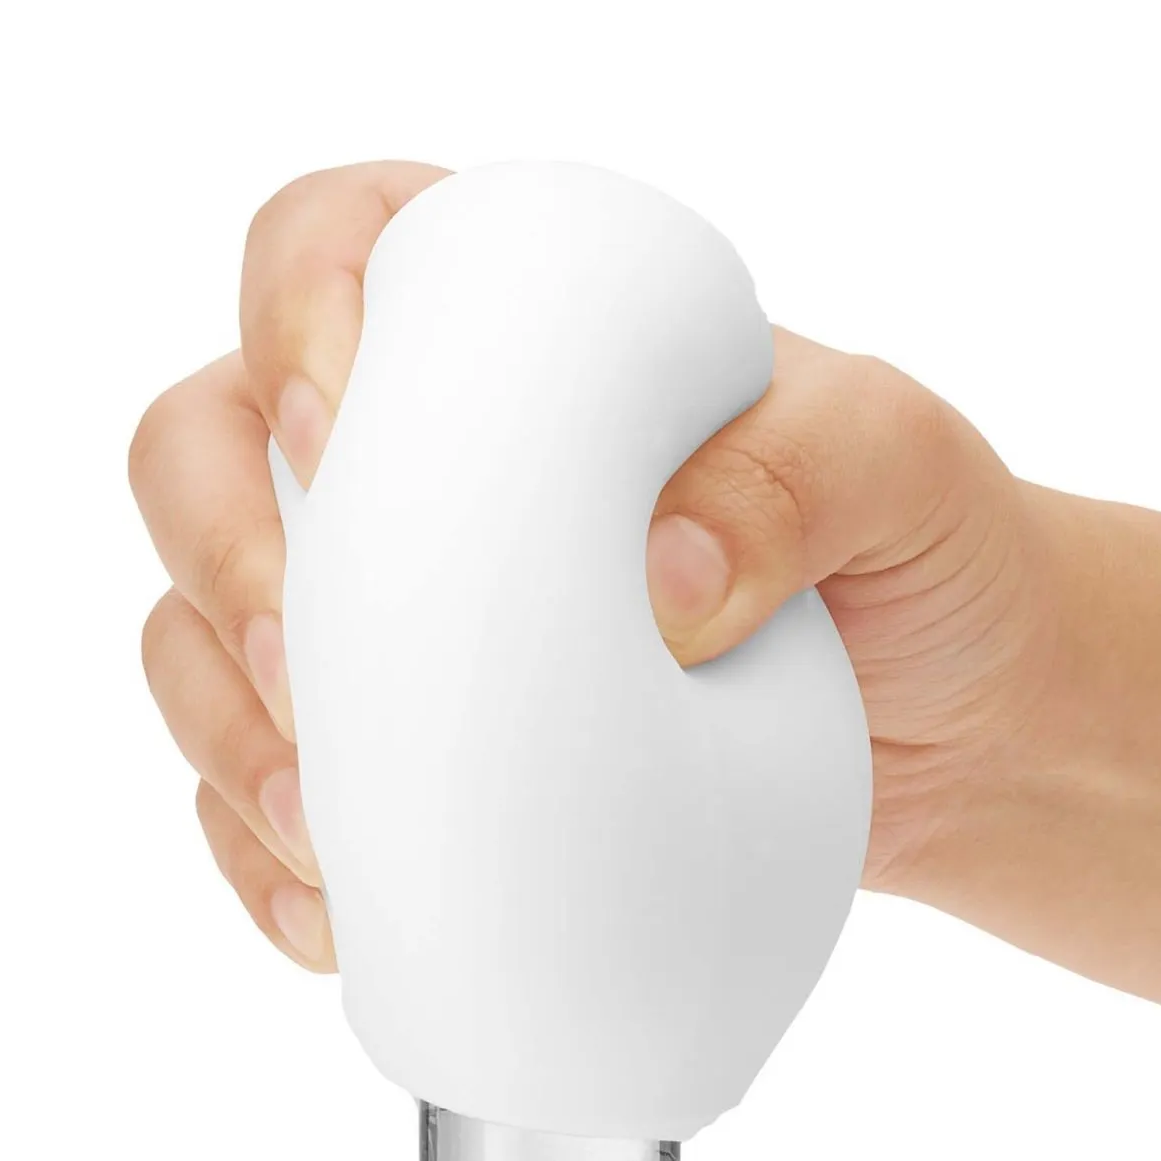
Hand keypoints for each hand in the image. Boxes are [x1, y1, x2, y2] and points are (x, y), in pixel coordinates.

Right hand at [130, 160, 1057, 967]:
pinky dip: (261, 852)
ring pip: (200, 630)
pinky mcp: (404, 753)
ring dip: (221, 725)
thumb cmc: (926, 557)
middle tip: (304, 669)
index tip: (334, 434)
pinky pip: (258, 789)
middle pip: (201, 449)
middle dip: (216, 556)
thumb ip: (801, 471)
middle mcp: (415, 456)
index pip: (325, 247)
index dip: (285, 315)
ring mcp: (392, 613)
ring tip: (318, 824)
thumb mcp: (903, 468)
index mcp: (510, 324)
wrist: (959, 734)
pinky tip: (328, 913)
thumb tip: (654, 574)